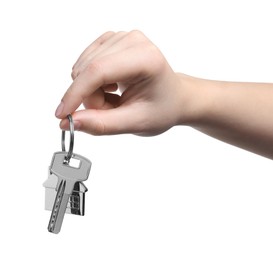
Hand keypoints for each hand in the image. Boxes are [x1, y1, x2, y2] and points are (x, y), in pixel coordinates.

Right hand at [55, 30, 190, 135]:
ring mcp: (122, 38)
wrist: (173, 98)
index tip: (61, 114)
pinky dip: (93, 82)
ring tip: (115, 100)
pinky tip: (111, 88)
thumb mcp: (136, 123)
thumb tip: (69, 121)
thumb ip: (102, 124)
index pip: (98, 71)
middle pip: (88, 70)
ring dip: (93, 91)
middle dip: (91, 98)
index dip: (75, 93)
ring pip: (84, 67)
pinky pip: (86, 63)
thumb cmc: (162, 109)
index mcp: (146, 58)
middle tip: (111, 110)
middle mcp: (133, 40)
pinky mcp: (113, 41)